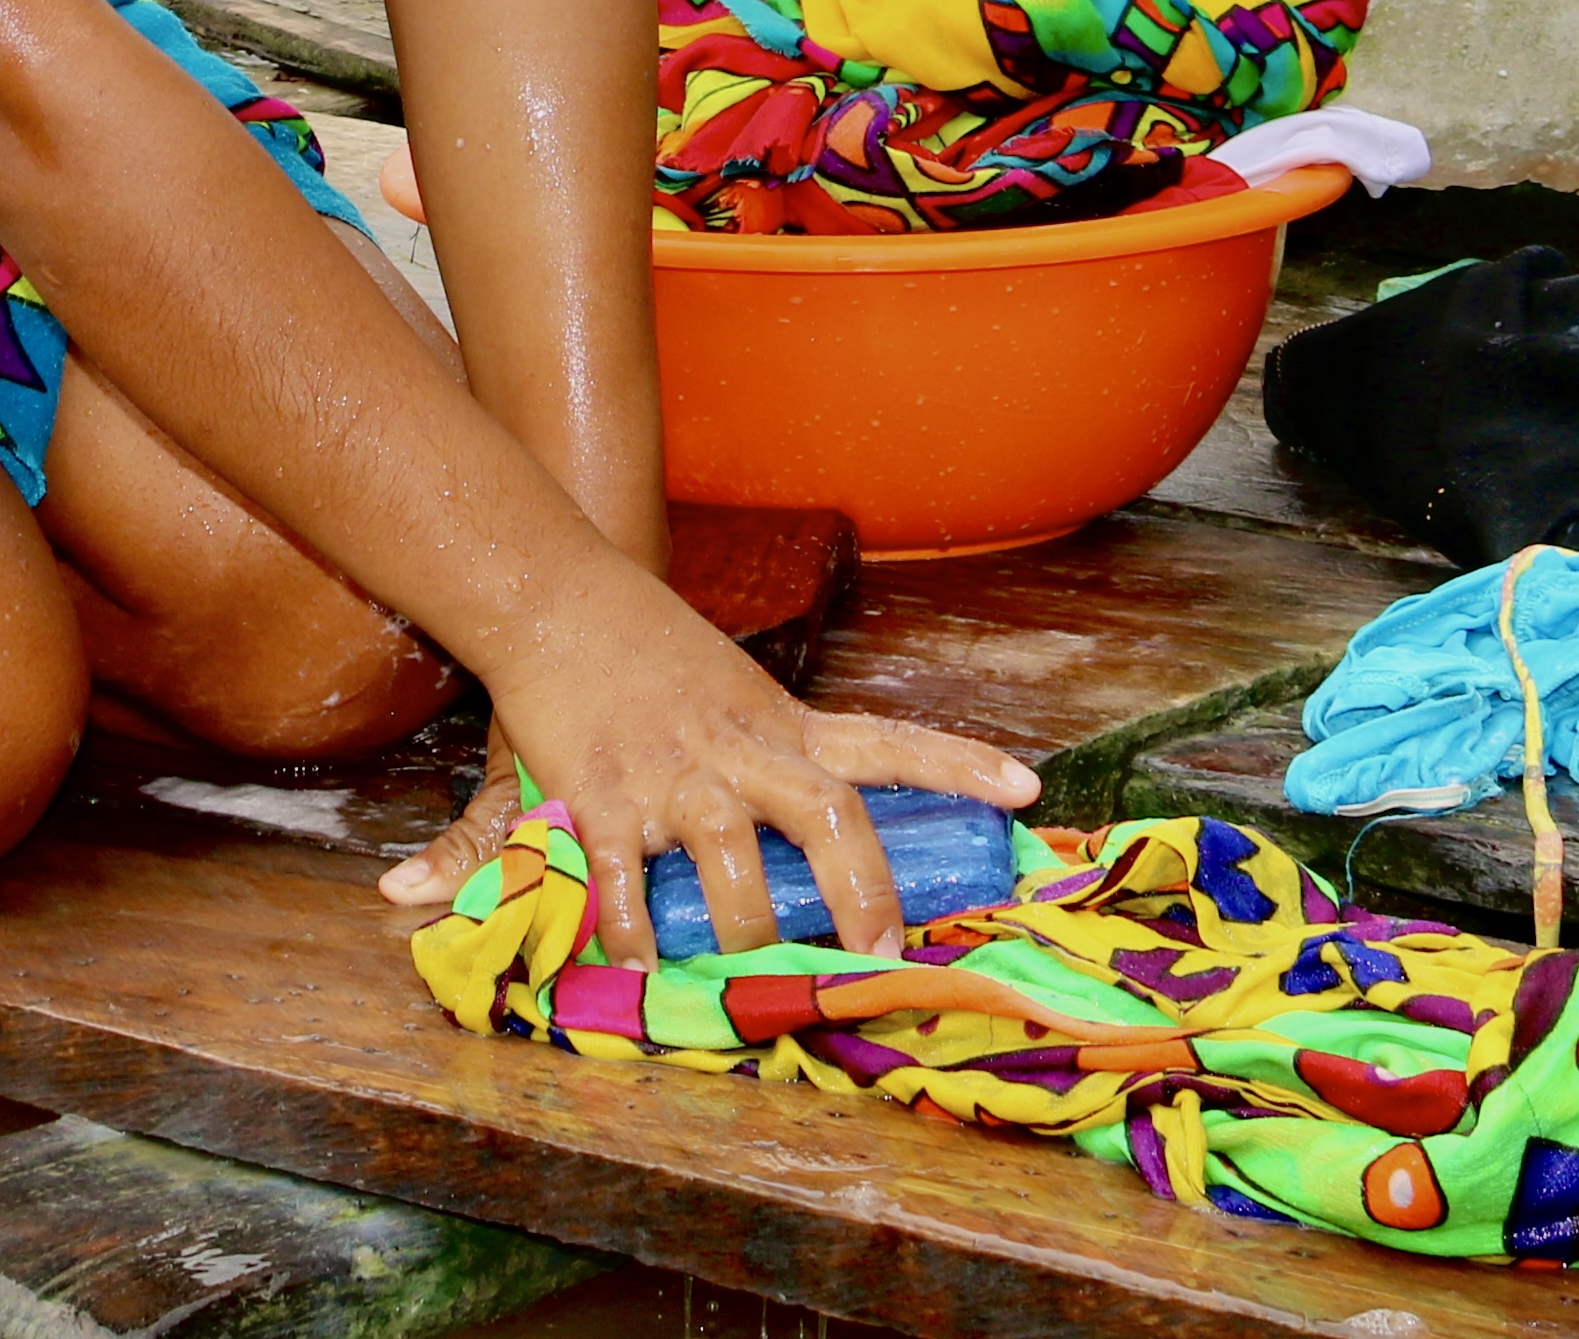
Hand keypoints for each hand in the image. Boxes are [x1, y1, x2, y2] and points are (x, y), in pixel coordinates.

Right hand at [454, 565, 1036, 961]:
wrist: (553, 595)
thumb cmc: (644, 651)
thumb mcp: (728, 694)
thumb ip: (775, 759)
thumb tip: (829, 834)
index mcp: (780, 726)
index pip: (887, 743)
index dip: (958, 766)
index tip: (1025, 790)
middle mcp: (739, 750)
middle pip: (826, 815)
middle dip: (862, 893)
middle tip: (881, 961)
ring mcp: (672, 774)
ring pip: (732, 856)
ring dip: (749, 929)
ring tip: (754, 984)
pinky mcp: (601, 794)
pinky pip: (623, 877)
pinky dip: (632, 932)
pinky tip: (641, 971)